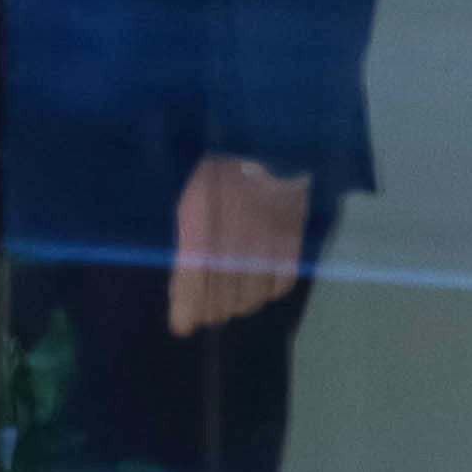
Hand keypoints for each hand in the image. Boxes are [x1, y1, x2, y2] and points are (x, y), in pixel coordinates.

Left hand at [167, 154, 313, 337]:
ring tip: (228, 304)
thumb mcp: (189, 204)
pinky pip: (282, 283)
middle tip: (205, 314)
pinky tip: (257, 289)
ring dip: (237, 305)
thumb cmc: (217, 172)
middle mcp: (234, 241)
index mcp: (201, 227)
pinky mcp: (291, 240)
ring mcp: (266, 243)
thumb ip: (184, 248)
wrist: (265, 144)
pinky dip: (268, 293)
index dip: (186, 308)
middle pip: (222, 296)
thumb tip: (179, 289)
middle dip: (210, 310)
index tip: (182, 326)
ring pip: (252, 295)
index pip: (192, 281)